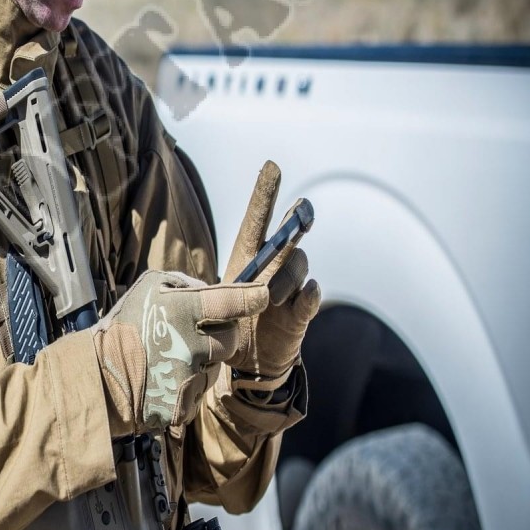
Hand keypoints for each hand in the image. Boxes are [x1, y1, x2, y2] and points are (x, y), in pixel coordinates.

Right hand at [90, 270, 268, 434]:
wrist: (98, 378)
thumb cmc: (124, 327)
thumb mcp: (148, 287)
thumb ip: (185, 284)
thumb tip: (214, 289)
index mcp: (180, 311)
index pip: (229, 302)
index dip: (251, 298)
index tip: (263, 295)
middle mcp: (188, 344)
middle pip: (231, 338)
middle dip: (219, 336)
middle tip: (193, 336)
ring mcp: (186, 378)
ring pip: (216, 367)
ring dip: (201, 363)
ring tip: (169, 359)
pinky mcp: (183, 406)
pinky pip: (200, 392)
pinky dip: (188, 388)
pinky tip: (166, 380)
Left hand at [223, 161, 320, 381]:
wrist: (246, 362)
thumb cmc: (227, 324)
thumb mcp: (217, 306)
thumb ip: (228, 291)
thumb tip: (250, 283)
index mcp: (246, 258)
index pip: (257, 220)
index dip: (264, 193)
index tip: (272, 166)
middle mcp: (272, 266)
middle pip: (287, 236)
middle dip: (294, 220)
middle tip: (300, 209)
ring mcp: (290, 287)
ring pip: (297, 266)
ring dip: (285, 278)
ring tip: (270, 298)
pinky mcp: (302, 312)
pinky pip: (311, 295)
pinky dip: (309, 294)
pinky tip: (303, 296)